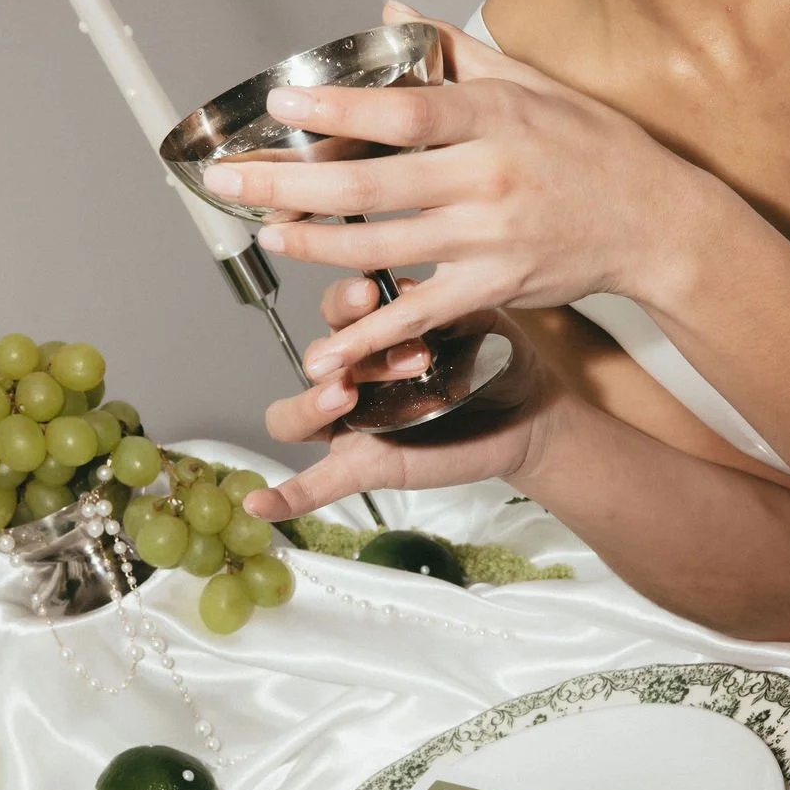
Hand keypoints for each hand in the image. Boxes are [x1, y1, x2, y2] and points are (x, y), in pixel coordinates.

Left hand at [201, 1, 688, 375]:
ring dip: (315, 245)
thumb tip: (393, 11)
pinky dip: (371, 336)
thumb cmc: (597, 150)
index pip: (403, 113)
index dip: (337, 112)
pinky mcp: (493, 290)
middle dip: (293, 184)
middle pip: (373, 184)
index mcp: (495, 118)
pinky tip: (327, 348)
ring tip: (266, 233)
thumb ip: (457, 54)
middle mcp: (487, 180)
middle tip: (233, 180)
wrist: (655, 223)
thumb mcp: (535, 85)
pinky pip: (419, 315)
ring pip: (384, 248)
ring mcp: (488, 242)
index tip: (282, 107)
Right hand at [242, 279, 551, 521]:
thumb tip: (403, 286)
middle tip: (402, 355)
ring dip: (309, 405)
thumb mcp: (471, 321)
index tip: (372, 291)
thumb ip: (433, 306)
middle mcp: (352, 374)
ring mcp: (351, 423)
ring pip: (293, 416)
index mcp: (372, 332)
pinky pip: (314, 484)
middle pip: (314, 359)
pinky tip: (261, 503)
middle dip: (346, 351)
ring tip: (343, 398)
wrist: (528, 415)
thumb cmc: (496, 362)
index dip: (346, 300)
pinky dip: (284, 496)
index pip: (335, 310)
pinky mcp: (363, 465)